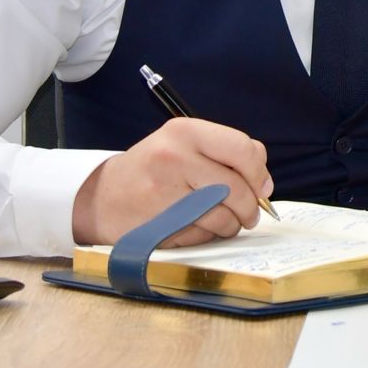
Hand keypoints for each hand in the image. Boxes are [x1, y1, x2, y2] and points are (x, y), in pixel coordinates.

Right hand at [71, 119, 272, 246]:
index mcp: (184, 131)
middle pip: (237, 189)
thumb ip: (227, 153)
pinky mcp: (160, 224)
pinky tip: (194, 227)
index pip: (243, 149)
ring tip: (218, 219)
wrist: (101, 197)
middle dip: (249, 207)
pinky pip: (204, 236)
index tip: (261, 186)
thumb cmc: (152, 170)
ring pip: (224, 217)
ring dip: (230, 225)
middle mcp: (174, 157)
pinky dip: (208, 237)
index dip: (259, 173)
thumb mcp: (184, 145)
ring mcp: (165, 193)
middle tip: (248, 213)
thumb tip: (265, 183)